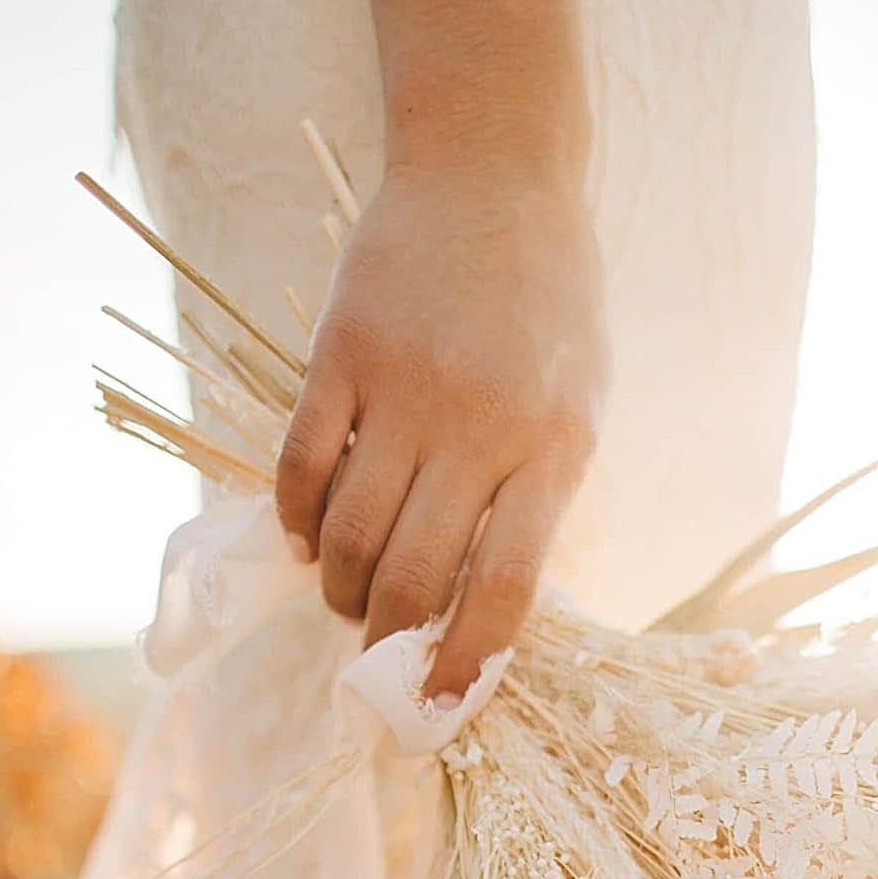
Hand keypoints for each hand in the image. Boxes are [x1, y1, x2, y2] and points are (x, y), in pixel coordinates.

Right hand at [275, 163, 607, 692]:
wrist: (496, 173)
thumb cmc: (550, 304)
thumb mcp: (580, 402)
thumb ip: (540, 494)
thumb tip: (487, 602)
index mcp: (553, 449)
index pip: (502, 588)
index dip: (465, 661)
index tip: (439, 705)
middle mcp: (479, 427)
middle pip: (412, 574)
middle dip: (388, 637)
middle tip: (380, 650)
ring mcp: (405, 388)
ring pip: (349, 532)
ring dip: (340, 588)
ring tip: (348, 598)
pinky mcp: (343, 354)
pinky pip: (302, 464)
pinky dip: (297, 518)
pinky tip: (308, 538)